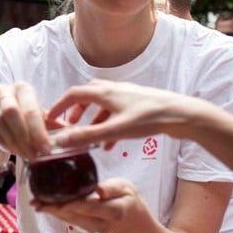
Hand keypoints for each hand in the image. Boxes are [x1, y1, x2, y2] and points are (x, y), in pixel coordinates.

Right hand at [0, 82, 65, 157]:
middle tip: (35, 154)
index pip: (31, 108)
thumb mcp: (35, 120)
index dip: (39, 130)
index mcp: (22, 88)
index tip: (46, 148)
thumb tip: (72, 131)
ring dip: (14, 141)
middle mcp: (3, 90)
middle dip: (25, 136)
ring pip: (0, 120)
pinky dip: (2, 141)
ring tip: (25, 154)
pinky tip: (12, 151)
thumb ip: (51, 124)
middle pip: (13, 112)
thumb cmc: (16, 120)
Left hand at [33, 178, 144, 232]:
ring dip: (52, 211)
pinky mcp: (85, 227)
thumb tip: (98, 190)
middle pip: (76, 216)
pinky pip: (69, 219)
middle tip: (37, 201)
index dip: (75, 205)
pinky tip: (42, 205)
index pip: (92, 208)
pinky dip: (55, 212)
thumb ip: (112, 188)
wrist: (128, 216)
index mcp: (114, 211)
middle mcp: (102, 223)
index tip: (59, 202)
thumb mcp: (125, 187)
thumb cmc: (125, 197)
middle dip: (55, 209)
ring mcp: (92, 228)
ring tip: (36, 202)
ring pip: (70, 219)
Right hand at [48, 80, 188, 149]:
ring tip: (90, 136)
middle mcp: (114, 90)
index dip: (60, 105)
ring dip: (93, 119)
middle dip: (77, 110)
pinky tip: (111, 143)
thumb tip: (62, 140)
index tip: (51, 116)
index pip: (74, 94)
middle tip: (71, 124)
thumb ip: (87, 136)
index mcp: (105, 92)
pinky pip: (116, 112)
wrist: (180, 114)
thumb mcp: (114, 130)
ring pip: (103, 105)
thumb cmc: (149, 118)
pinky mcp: (138, 104)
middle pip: (88, 96)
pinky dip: (109, 124)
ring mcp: (127, 96)